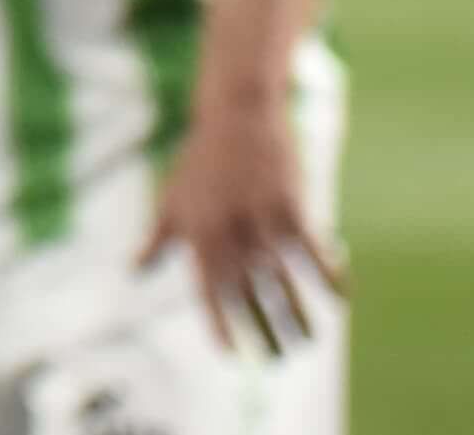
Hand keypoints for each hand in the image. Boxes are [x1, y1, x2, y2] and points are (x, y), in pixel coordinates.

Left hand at [143, 86, 341, 354]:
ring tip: (307, 341)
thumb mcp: (171, 200)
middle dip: (264, 329)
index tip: (230, 355)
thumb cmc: (200, 163)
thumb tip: (134, 270)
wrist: (235, 116)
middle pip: (250, 293)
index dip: (219, 324)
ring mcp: (261, 219)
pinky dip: (329, 275)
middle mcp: (229, 231)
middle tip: (278, 358)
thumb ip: (156, 240)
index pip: (208, 291)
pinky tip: (340, 297)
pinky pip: (313, 251)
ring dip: (297, 314)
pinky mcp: (292, 205)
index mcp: (198, 233)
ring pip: (283, 280)